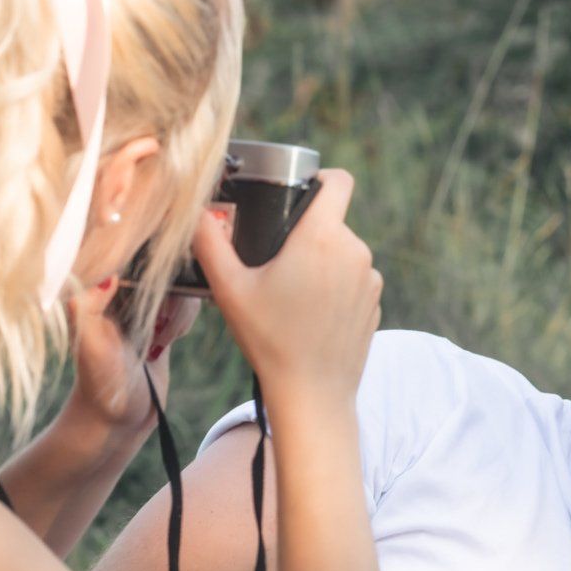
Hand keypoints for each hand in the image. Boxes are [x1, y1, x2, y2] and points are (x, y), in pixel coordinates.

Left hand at [63, 276, 199, 438]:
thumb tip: (111, 273)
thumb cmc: (98, 383)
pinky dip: (184, 317)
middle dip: (170, 292)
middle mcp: (118, 288)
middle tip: (157, 324)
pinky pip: (186, 298)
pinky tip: (167, 340)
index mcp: (96, 287)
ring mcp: (141, 301)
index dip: (150, 268)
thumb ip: (87, 306)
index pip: (129, 250)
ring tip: (161, 338)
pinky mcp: (161, 314)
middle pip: (160, 260)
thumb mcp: (89, 346)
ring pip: (179, 278)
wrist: (117, 417)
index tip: (151, 301)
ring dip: (179, 309)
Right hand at [193, 168, 381, 404]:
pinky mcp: (376, 302)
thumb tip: (195, 212)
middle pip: (332, 221)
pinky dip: (336, 288)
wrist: (313, 393)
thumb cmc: (270, 340)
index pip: (339, 181)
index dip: (321, 178)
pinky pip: (354, 279)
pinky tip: (312, 314)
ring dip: (321, 262)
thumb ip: (209, 241)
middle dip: (306, 234)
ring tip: (292, 294)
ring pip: (343, 252)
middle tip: (276, 263)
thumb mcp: (229, 289)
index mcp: (322, 236)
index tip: (301, 190)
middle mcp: (355, 250)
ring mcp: (370, 278)